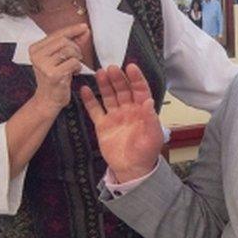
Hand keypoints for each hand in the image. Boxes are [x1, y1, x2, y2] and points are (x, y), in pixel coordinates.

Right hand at [29, 22, 89, 112]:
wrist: (47, 101)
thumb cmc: (54, 79)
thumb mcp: (59, 58)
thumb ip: (70, 43)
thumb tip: (84, 30)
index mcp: (35, 48)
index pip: (56, 34)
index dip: (72, 30)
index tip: (84, 27)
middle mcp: (37, 55)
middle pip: (64, 41)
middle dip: (76, 48)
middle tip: (77, 57)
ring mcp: (44, 65)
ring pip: (69, 50)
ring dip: (77, 58)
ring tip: (74, 66)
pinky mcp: (53, 74)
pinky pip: (73, 62)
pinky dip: (77, 67)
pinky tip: (73, 73)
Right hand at [79, 64, 164, 182]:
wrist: (131, 170)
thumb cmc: (146, 153)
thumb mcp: (153, 136)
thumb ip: (151, 119)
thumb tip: (148, 101)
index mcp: (143, 110)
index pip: (140, 90)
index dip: (136, 78)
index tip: (131, 67)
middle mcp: (128, 109)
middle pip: (123, 90)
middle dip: (118, 78)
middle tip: (112, 68)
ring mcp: (114, 116)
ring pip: (109, 96)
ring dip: (105, 84)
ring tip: (100, 73)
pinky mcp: (102, 125)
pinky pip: (95, 110)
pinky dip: (89, 100)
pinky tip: (84, 89)